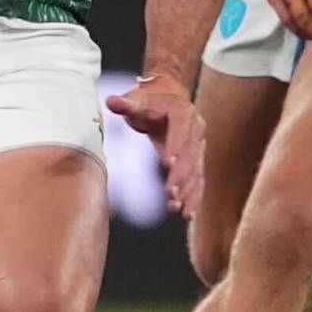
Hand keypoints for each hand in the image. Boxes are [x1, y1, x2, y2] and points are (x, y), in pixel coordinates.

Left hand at [106, 71, 202, 223]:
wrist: (169, 97)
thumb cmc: (150, 100)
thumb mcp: (138, 99)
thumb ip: (126, 104)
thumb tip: (112, 102)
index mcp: (183, 113)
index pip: (180, 130)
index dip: (174, 146)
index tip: (167, 163)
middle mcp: (196, 129)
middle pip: (190, 154)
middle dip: (180, 175)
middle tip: (169, 193)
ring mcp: (199, 145)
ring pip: (196, 170)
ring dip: (188, 190)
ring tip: (176, 208)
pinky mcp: (197, 159)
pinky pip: (198, 179)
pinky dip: (194, 196)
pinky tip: (187, 213)